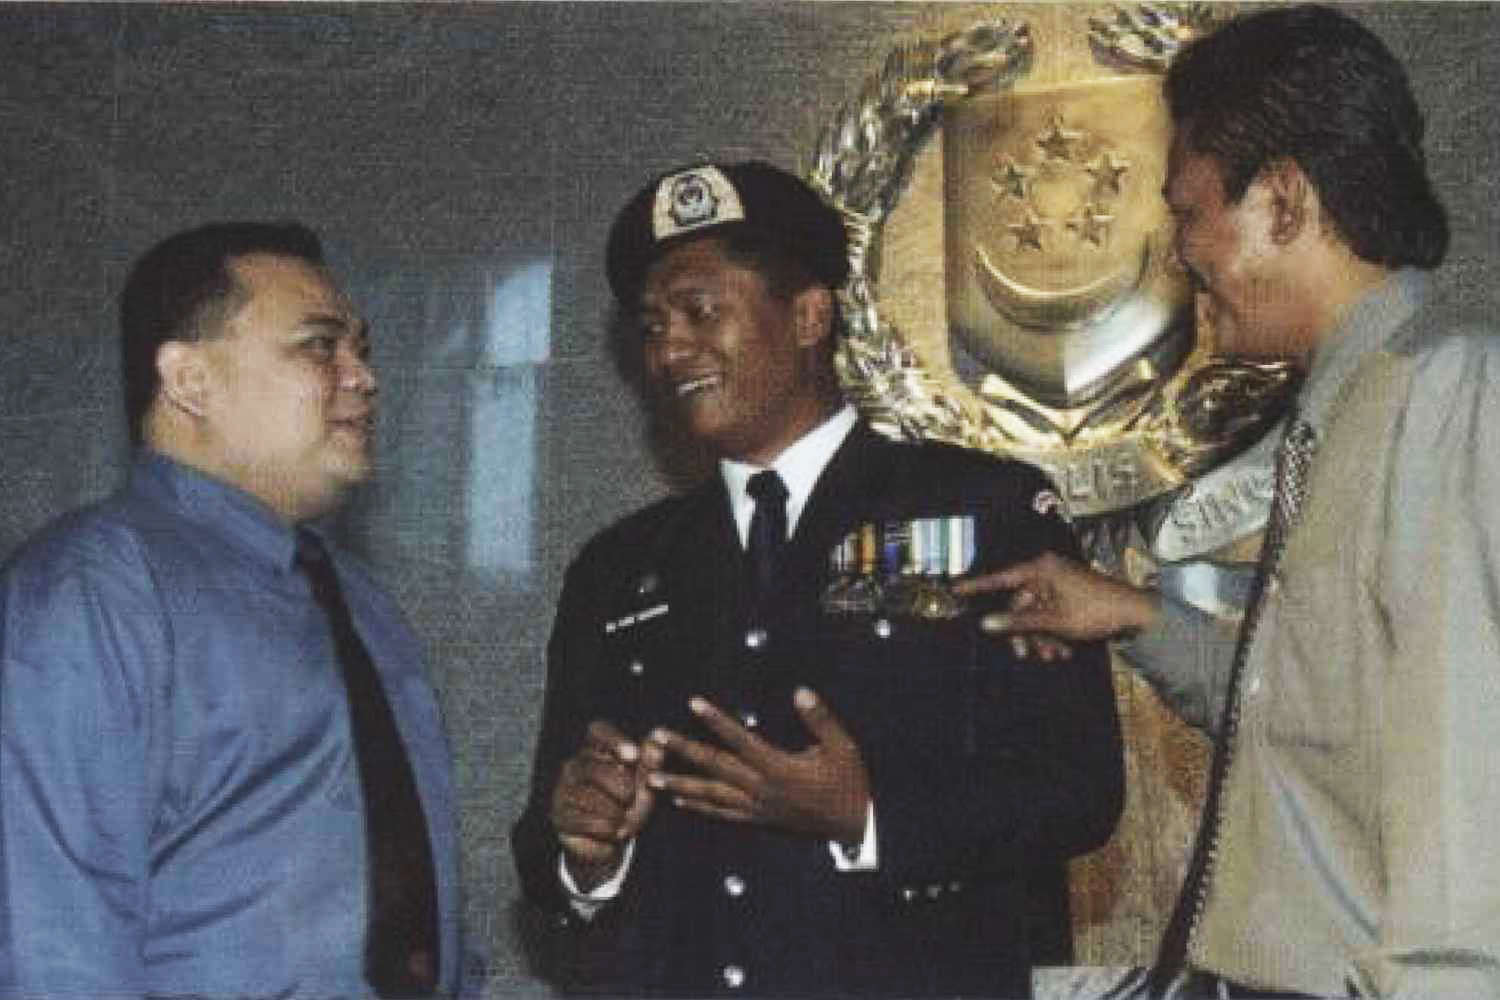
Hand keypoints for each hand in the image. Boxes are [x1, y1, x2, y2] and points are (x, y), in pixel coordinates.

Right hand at [549, 720, 662, 890]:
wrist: (609, 837)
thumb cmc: (629, 802)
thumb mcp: (644, 782)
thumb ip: (650, 764)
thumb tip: (655, 748)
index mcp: (595, 749)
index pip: (598, 732)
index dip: (615, 741)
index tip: (634, 757)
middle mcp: (574, 766)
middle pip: (597, 771)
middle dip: (623, 789)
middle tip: (633, 800)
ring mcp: (564, 790)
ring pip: (592, 799)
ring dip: (618, 814)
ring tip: (627, 821)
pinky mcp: (560, 816)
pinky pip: (586, 821)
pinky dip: (607, 829)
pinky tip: (614, 832)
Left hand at [646, 688, 869, 843]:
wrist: (855, 828)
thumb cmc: (849, 784)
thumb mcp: (843, 747)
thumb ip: (820, 719)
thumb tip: (801, 691)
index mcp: (778, 767)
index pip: (739, 739)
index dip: (715, 720)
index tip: (693, 703)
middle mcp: (761, 788)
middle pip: (714, 767)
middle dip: (683, 751)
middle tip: (655, 739)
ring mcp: (757, 807)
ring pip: (711, 795)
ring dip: (680, 785)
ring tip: (653, 778)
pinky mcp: (759, 820)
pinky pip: (722, 814)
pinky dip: (699, 808)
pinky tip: (680, 803)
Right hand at [953, 551, 1158, 643]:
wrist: (1134, 615)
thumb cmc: (1094, 611)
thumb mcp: (1052, 621)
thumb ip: (1017, 622)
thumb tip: (986, 623)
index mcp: (1041, 569)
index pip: (1001, 578)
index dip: (977, 586)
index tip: (955, 589)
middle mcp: (1047, 572)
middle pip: (1019, 604)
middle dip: (1024, 632)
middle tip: (1026, 654)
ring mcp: (1059, 584)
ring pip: (1035, 614)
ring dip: (1040, 637)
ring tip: (1053, 655)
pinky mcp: (1069, 596)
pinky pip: (1050, 614)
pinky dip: (1052, 633)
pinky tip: (1062, 650)